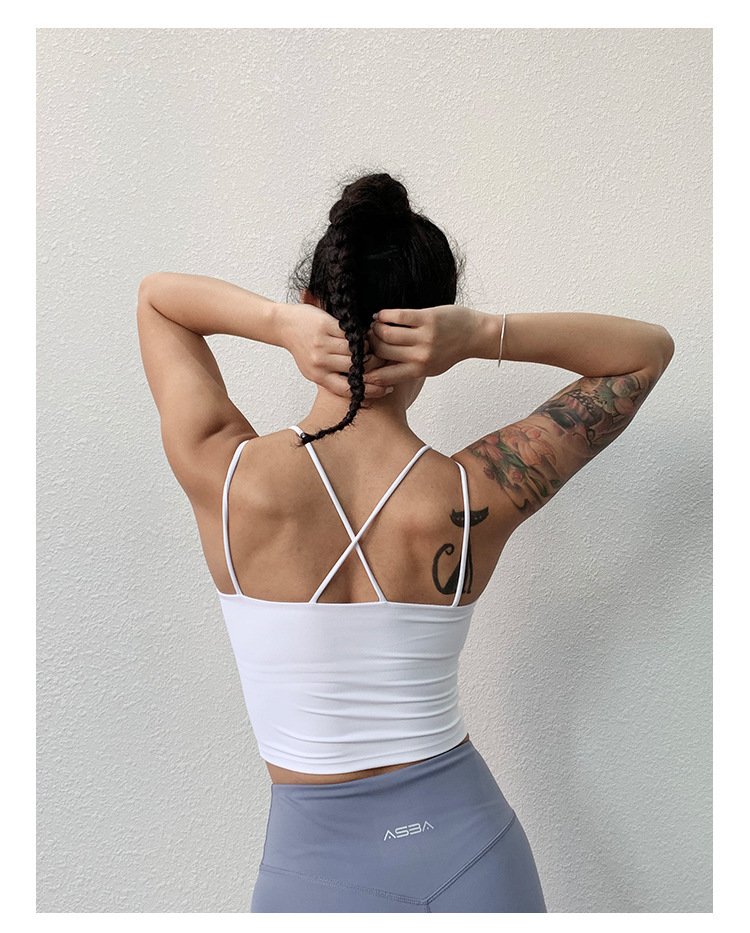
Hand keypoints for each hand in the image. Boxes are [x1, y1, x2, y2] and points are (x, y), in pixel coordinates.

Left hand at [279, 302, 392, 398]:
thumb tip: (360, 386)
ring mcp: (322, 345)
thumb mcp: (314, 368)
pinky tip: (364, 335)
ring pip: (355, 351)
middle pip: (356, 369)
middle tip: (384, 362)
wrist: (283, 325)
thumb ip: (333, 376)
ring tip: (374, 347)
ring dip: (368, 348)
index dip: (369, 391)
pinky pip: (350, 334)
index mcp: (318, 377)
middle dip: (374, 367)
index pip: (347, 390)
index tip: (386, 389)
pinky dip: (359, 335)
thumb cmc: (302, 346)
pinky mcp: (325, 327)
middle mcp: (319, 363)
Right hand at [363, 305, 481, 387]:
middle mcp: (420, 357)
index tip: (358, 363)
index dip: (366, 370)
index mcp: (418, 371)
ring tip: (374, 324)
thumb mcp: (429, 367)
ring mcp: (424, 337)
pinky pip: (397, 316)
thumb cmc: (450, 351)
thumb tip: (377, 371)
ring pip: (385, 333)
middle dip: (369, 344)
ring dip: (375, 327)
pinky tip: (381, 315)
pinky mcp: (427, 319)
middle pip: (380, 351)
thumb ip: (407, 370)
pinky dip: (384, 315)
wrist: (476, 335)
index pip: (383, 376)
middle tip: (366, 337)